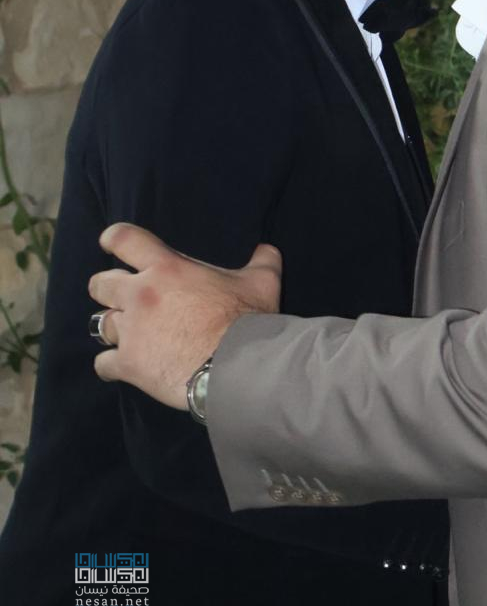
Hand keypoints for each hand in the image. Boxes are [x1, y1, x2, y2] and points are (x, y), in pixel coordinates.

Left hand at [89, 223, 281, 409]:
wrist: (238, 366)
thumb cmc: (247, 320)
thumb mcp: (261, 282)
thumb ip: (262, 260)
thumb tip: (267, 249)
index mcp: (166, 267)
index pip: (123, 239)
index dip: (112, 238)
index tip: (109, 243)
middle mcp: (140, 295)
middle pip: (100, 284)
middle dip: (107, 288)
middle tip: (122, 297)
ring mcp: (130, 331)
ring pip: (99, 324)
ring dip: (112, 327)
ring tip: (125, 334)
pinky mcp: (128, 364)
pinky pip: (102, 364)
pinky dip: (110, 365)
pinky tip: (120, 367)